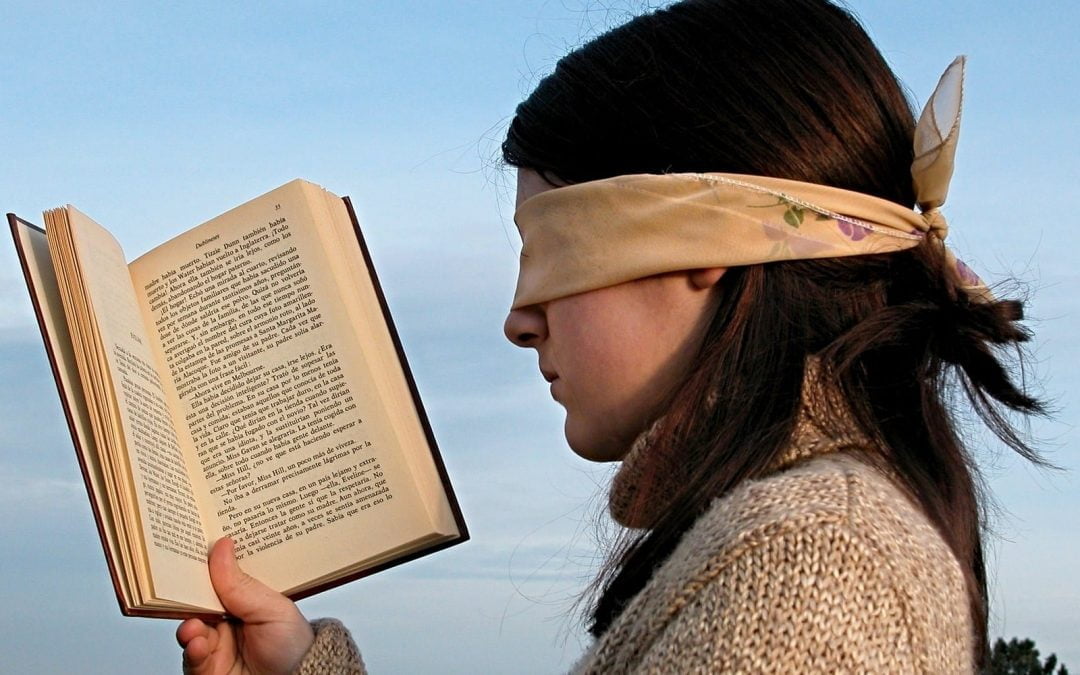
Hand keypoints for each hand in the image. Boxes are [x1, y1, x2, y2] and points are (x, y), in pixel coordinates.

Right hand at [176, 538, 314, 674]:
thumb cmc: (295, 649)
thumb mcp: (273, 610)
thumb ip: (241, 585)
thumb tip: (221, 548)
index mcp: (247, 600)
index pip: (220, 578)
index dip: (206, 566)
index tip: (194, 549)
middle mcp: (229, 620)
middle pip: (199, 602)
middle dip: (190, 594)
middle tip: (185, 586)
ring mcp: (216, 644)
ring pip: (191, 628)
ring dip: (189, 624)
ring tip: (196, 625)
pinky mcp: (206, 667)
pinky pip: (190, 656)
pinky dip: (191, 648)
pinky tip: (198, 642)